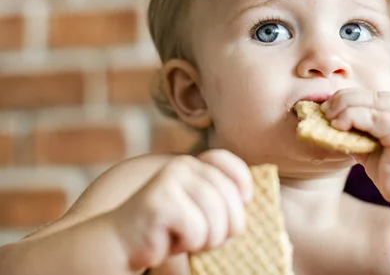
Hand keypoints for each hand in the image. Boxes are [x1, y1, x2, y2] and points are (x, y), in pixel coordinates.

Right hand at [108, 150, 252, 270]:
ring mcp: (170, 180)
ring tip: (186, 239)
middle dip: (226, 228)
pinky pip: (197, 230)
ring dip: (207, 239)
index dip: (243, 188)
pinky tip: (169, 240)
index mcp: (193, 164)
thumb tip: (249, 200)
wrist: (121, 243)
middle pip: (230, 199)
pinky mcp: (160, 201)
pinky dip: (188, 244)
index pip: (233, 166)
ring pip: (216, 217)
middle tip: (206, 238)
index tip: (241, 205)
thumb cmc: (168, 230)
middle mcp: (183, 165)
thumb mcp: (199, 209)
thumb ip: (220, 198)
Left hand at [322, 88, 389, 205]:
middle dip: (344, 99)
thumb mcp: (375, 149)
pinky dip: (351, 118)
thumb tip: (331, 123)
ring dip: (345, 108)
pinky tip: (338, 126)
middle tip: (324, 109)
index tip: (329, 105)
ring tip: (328, 118)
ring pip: (371, 104)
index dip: (350, 97)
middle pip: (372, 95)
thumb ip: (360, 133)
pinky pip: (372, 118)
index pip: (375, 96)